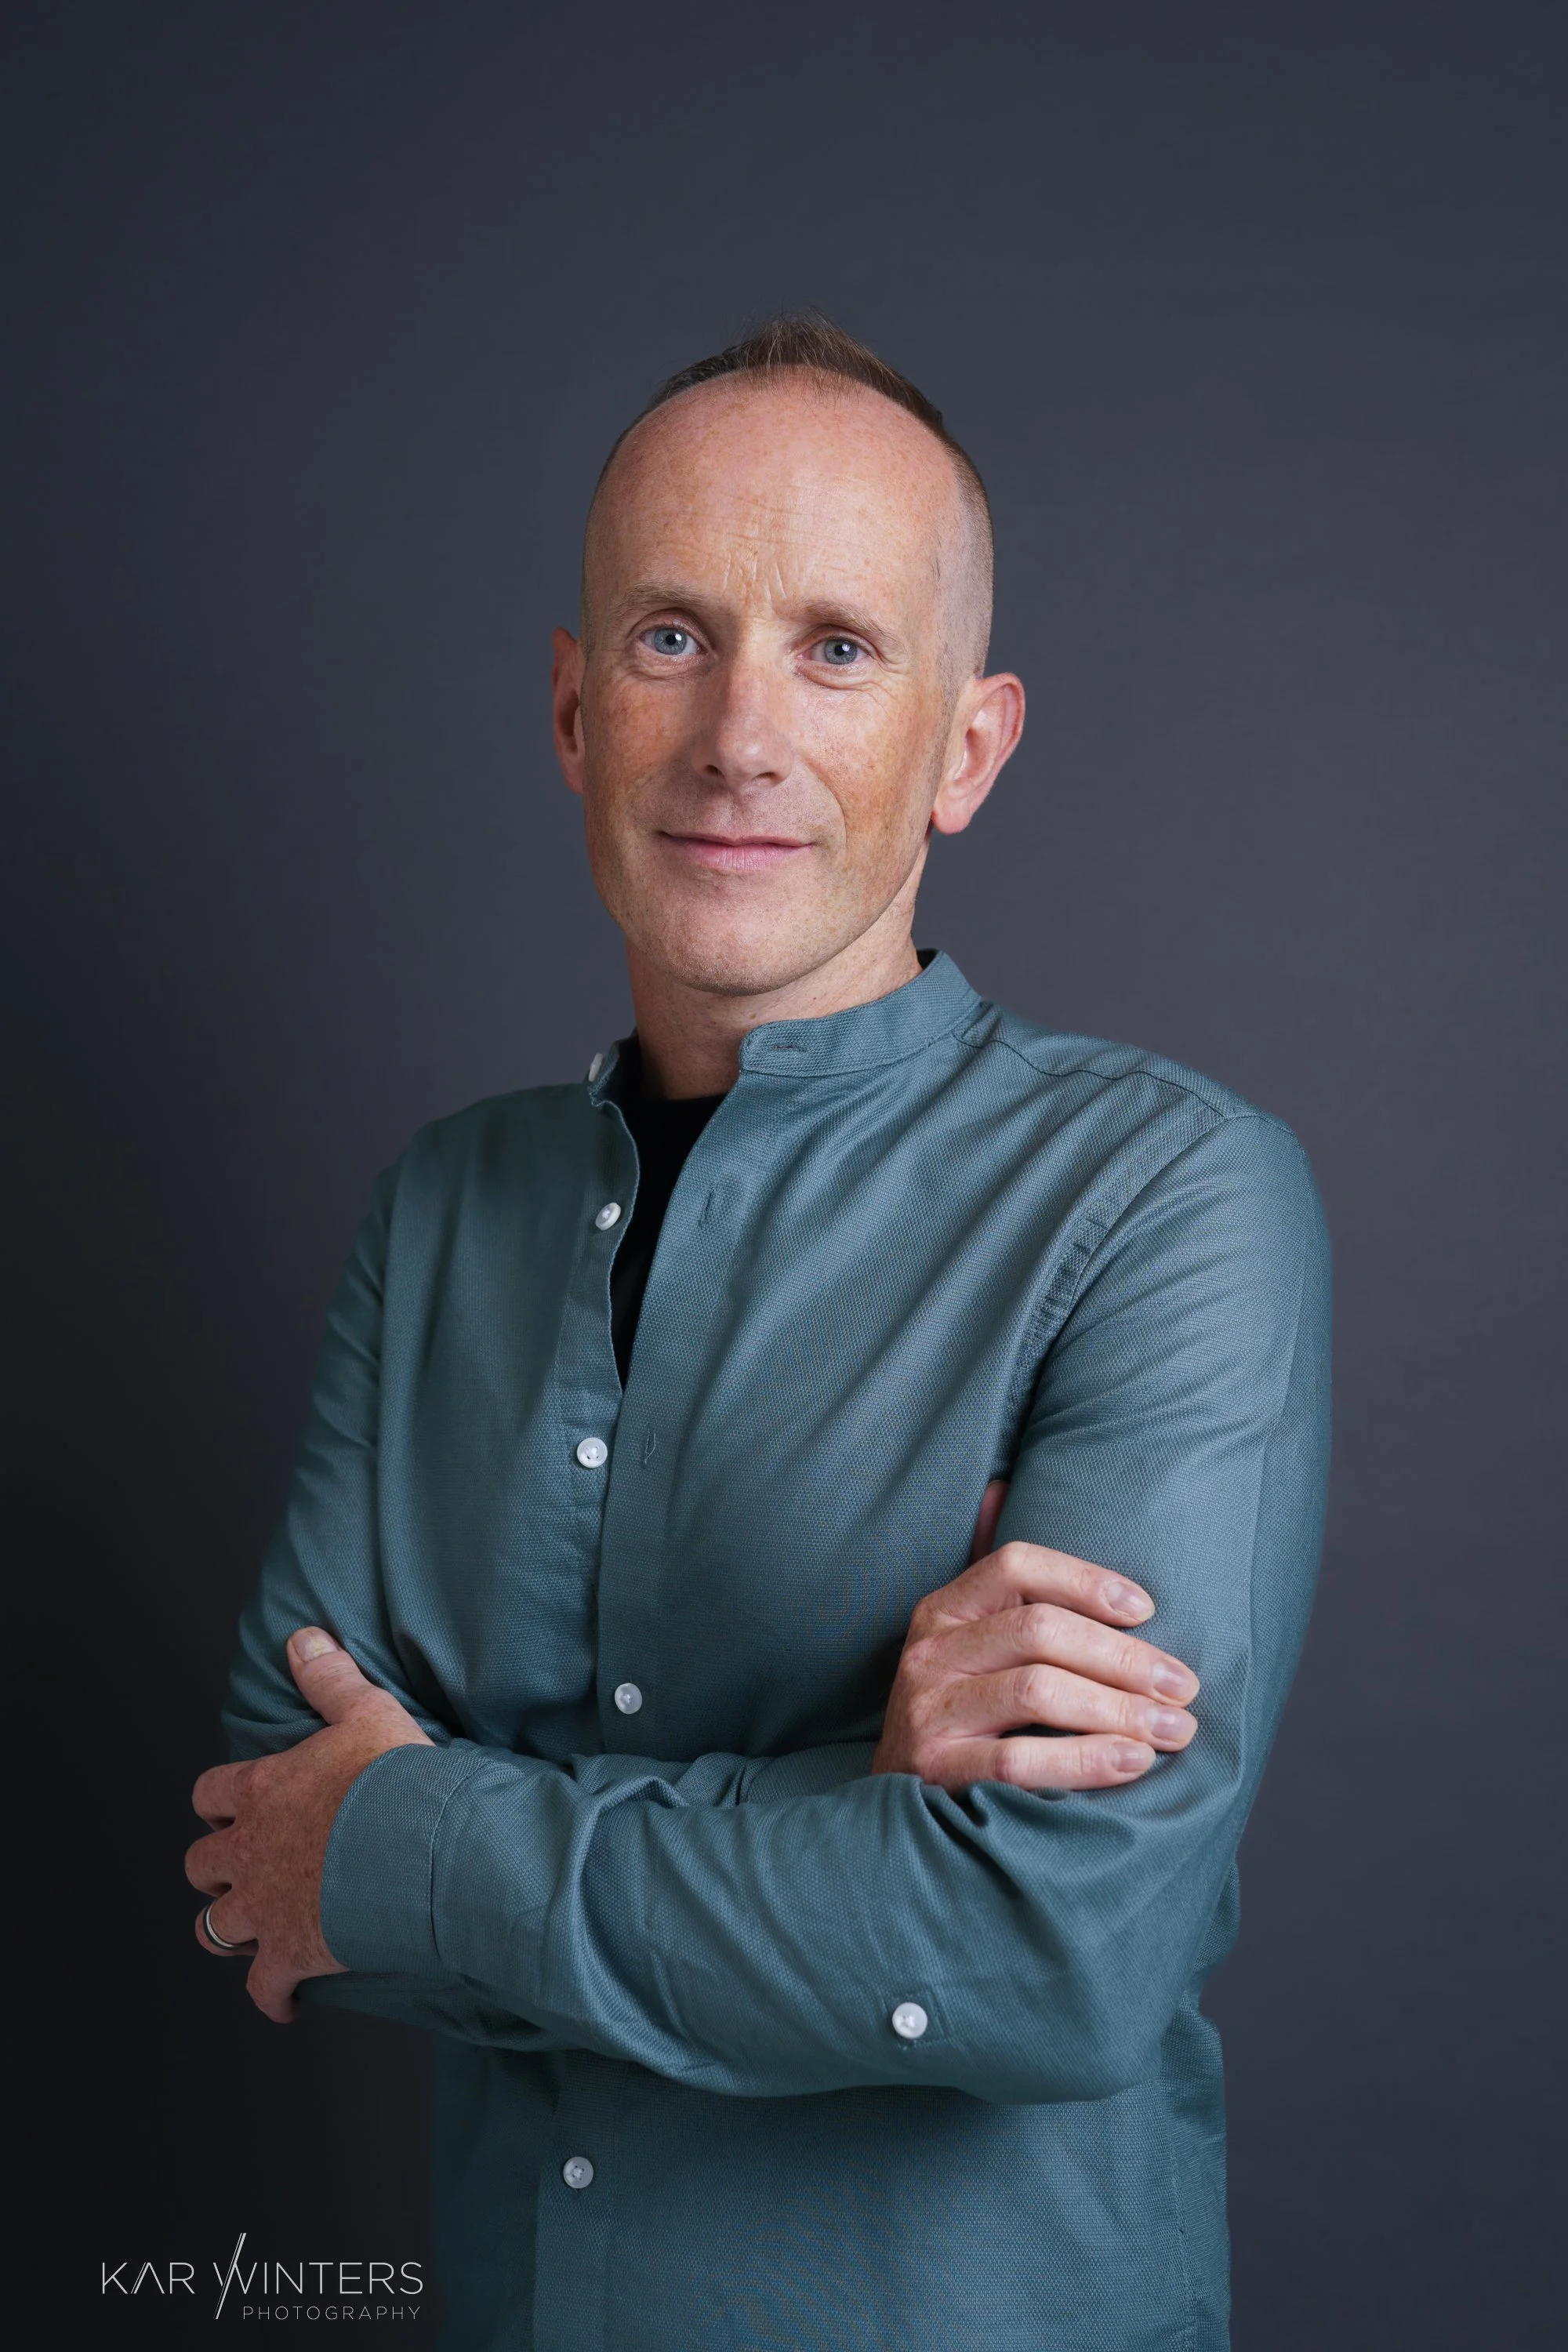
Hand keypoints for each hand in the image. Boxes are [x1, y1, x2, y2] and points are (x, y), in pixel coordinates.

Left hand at [185, 1629, 431, 2021]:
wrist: (422, 1848)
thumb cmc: (397, 1781)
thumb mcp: (367, 1711)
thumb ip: (329, 1678)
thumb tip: (302, 1638)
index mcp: (262, 1790)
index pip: (210, 1793)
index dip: (220, 1800)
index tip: (236, 1805)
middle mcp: (250, 1850)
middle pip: (201, 1863)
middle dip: (216, 1866)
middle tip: (244, 1866)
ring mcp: (265, 1906)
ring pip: (213, 1927)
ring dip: (228, 1928)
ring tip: (251, 1930)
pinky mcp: (290, 1953)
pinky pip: (262, 1988)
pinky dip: (270, 1996)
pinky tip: (284, 1999)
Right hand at [872, 1482, 1198, 1789]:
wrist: (895, 1810)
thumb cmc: (959, 1715)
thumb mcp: (964, 1642)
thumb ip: (994, 1582)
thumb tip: (999, 1487)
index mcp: (943, 1609)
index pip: (1016, 1565)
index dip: (1086, 1579)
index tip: (1148, 1609)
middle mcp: (929, 1651)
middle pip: (1039, 1630)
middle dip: (1124, 1657)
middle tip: (1185, 1686)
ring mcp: (927, 1711)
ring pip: (1035, 1691)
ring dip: (1118, 1710)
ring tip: (1175, 1730)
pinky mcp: (935, 1771)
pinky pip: (1019, 1761)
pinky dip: (1085, 1761)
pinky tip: (1134, 1763)